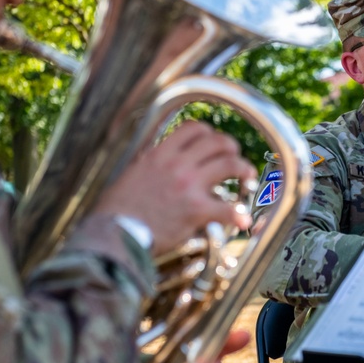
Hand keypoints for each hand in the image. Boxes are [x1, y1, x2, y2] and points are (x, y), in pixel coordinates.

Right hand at [94, 121, 256, 253]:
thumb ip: (146, 162)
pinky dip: (239, 214)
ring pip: (229, 165)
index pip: (193, 129)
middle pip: (217, 142)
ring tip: (247, 177)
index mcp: (160, 154)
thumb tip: (152, 156)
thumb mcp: (130, 173)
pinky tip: (243, 220)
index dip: (208, 133)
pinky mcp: (196, 210)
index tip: (212, 142)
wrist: (116, 233)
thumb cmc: (118, 209)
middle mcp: (177, 164)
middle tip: (234, 158)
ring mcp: (189, 185)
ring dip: (243, 169)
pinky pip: (227, 208)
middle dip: (230, 148)